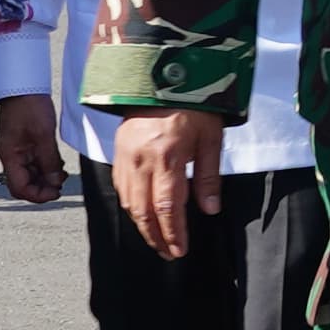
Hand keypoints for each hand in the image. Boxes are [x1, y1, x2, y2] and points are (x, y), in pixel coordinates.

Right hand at [0, 93, 68, 206]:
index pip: (20, 187)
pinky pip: (35, 164)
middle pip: (24, 184)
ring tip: (62, 174)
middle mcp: (11, 156)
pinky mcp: (26, 145)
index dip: (38, 195)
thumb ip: (49, 160)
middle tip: (61, 185)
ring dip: (46, 179)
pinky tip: (58, 166)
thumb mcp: (43, 134)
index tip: (56, 192)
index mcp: (10, 156)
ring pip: (31, 175)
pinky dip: (47, 168)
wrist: (25, 85)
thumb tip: (55, 182)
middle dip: (43, 188)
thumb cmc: (29, 105)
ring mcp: (18, 151)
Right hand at [113, 109, 225, 257]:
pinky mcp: (118, 150)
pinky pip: (120, 186)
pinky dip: (130, 205)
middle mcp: (141, 158)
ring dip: (141, 225)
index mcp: (167, 156)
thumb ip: (208, 177)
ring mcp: (126, 155)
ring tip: (157, 240)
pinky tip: (141, 215)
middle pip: (143, 211)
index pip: (166, 207)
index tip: (179, 250)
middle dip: (155, 237)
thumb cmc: (193, 106)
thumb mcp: (210, 139)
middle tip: (168, 253)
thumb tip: (210, 210)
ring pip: (128, 202)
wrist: (163, 76)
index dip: (173, 233)